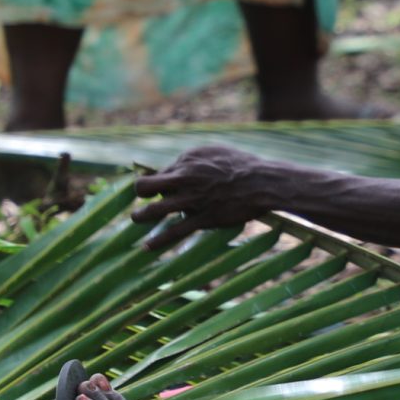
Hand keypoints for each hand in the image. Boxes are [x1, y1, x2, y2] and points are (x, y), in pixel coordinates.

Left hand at [131, 146, 282, 246]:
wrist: (262, 182)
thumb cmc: (243, 165)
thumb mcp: (216, 152)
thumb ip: (196, 159)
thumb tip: (182, 166)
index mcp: (188, 159)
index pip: (163, 172)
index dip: (163, 180)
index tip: (165, 188)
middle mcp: (185, 177)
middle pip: (146, 186)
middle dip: (141, 192)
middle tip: (142, 200)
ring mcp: (192, 199)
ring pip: (156, 210)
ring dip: (141, 217)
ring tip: (136, 219)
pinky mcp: (202, 218)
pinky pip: (175, 231)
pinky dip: (158, 241)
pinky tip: (147, 247)